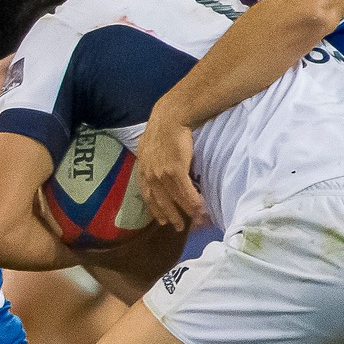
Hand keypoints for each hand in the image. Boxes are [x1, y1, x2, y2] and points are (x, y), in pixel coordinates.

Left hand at [135, 105, 202, 231]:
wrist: (171, 116)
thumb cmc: (163, 128)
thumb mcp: (149, 145)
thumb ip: (151, 159)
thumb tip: (158, 163)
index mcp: (143, 169)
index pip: (147, 195)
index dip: (155, 209)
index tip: (161, 219)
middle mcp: (149, 175)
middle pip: (160, 202)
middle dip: (170, 216)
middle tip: (177, 227)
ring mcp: (161, 174)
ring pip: (174, 199)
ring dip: (185, 213)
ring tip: (195, 221)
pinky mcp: (175, 171)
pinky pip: (185, 192)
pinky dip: (193, 203)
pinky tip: (200, 210)